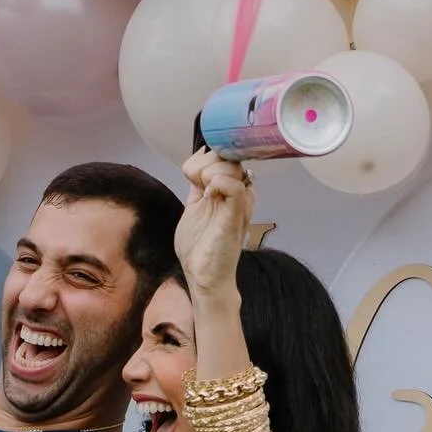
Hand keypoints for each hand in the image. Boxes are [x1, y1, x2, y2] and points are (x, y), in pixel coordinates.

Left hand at [176, 148, 254, 297]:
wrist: (203, 276)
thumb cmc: (199, 247)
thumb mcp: (193, 207)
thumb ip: (197, 185)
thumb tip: (198, 161)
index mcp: (226, 189)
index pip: (221, 155)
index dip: (202, 158)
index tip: (192, 176)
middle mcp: (237, 192)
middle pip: (227, 156)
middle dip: (204, 164)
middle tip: (197, 184)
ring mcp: (240, 202)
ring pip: (233, 165)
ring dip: (210, 173)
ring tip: (205, 193)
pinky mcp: (238, 214)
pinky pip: (235, 186)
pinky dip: (218, 183)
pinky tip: (209, 196)